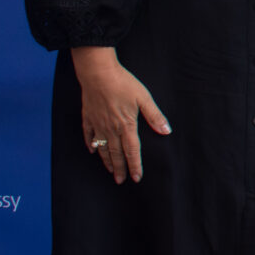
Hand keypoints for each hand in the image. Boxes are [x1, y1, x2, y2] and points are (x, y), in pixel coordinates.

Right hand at [70, 46, 170, 183]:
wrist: (98, 74)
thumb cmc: (123, 83)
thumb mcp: (144, 98)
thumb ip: (154, 116)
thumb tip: (166, 131)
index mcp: (126, 125)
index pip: (132, 151)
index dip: (135, 165)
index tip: (136, 178)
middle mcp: (111, 129)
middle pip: (116, 153)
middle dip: (120, 168)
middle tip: (121, 181)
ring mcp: (97, 124)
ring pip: (102, 148)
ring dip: (107, 161)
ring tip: (110, 171)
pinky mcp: (88, 117)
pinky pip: (88, 135)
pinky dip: (90, 144)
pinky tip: (92, 150)